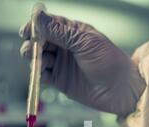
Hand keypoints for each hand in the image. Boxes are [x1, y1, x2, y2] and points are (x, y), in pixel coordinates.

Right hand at [19, 10, 145, 117]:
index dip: (34, 26)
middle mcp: (64, 46)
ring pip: (37, 57)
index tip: (28, 31)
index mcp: (71, 31)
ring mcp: (61, 64)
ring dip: (33, 58)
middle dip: (31, 43)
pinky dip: (38, 74)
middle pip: (38, 41)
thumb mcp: (84, 42)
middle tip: (32, 49)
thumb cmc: (109, 61)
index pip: (46, 24)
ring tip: (38, 61)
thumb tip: (37, 16)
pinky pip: (42, 75)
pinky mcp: (59, 81)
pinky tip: (40, 73)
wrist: (120, 89)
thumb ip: (59, 31)